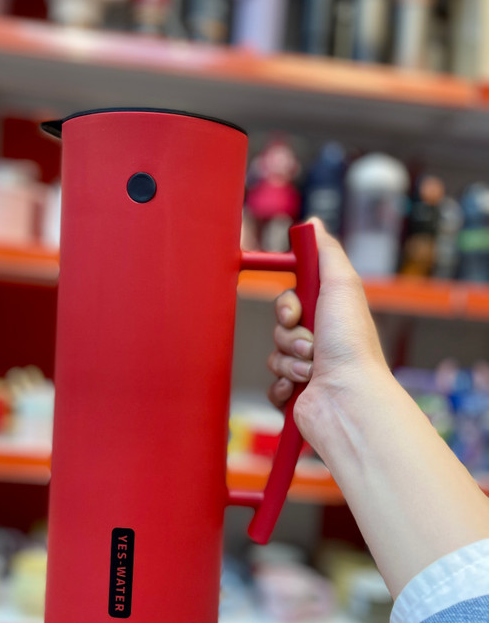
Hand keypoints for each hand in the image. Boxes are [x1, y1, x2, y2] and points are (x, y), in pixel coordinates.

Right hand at [267, 218, 388, 447]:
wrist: (348, 399)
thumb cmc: (351, 346)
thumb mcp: (342, 285)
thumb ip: (326, 253)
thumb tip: (313, 224)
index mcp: (331, 317)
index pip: (292, 301)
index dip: (287, 304)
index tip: (295, 310)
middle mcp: (322, 342)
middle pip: (279, 327)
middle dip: (289, 335)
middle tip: (311, 346)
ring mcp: (308, 370)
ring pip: (274, 356)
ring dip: (289, 362)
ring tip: (312, 372)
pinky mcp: (296, 396)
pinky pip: (271, 384)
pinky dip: (282, 387)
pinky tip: (300, 391)